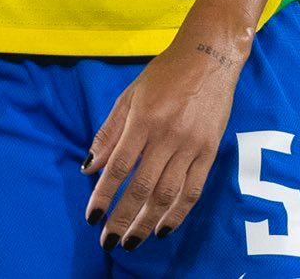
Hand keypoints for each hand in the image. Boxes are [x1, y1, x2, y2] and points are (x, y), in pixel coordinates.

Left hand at [81, 31, 244, 249]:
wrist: (209, 58)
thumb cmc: (164, 75)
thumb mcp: (130, 97)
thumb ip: (109, 133)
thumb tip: (89, 168)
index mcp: (144, 119)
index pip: (120, 166)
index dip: (105, 195)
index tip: (92, 217)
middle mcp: (168, 136)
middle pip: (142, 187)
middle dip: (122, 218)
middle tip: (108, 240)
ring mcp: (192, 146)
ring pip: (167, 194)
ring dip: (147, 222)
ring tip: (131, 241)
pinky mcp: (210, 152)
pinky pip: (193, 190)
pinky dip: (177, 213)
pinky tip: (163, 228)